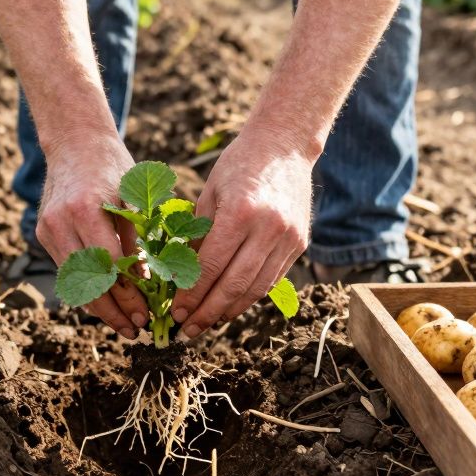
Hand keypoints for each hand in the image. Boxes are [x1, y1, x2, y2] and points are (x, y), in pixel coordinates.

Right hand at [38, 132, 148, 336]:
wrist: (76, 142)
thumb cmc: (114, 168)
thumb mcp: (135, 199)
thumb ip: (139, 241)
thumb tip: (148, 285)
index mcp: (87, 209)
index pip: (110, 267)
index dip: (128, 297)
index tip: (145, 316)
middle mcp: (62, 221)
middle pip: (87, 282)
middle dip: (112, 312)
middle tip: (134, 329)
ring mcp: (48, 228)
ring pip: (73, 281)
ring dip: (98, 306)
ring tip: (122, 323)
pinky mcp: (43, 233)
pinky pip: (66, 270)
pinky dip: (86, 288)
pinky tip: (105, 303)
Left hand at [170, 127, 313, 337]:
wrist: (285, 145)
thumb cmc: (237, 166)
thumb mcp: (209, 193)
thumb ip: (196, 235)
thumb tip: (178, 278)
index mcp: (240, 213)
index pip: (211, 266)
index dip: (192, 295)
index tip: (176, 313)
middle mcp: (268, 229)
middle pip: (234, 285)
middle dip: (208, 312)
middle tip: (188, 330)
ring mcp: (288, 238)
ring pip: (256, 288)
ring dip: (230, 311)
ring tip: (208, 324)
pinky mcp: (299, 244)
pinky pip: (272, 278)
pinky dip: (250, 296)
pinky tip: (231, 306)